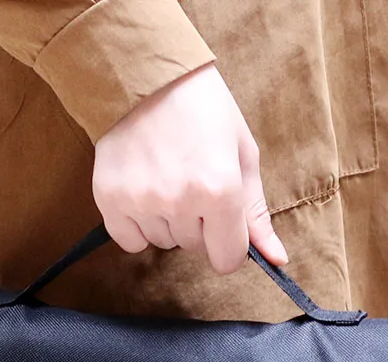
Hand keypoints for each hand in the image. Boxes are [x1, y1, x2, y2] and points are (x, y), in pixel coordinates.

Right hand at [92, 64, 287, 274]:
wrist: (145, 74)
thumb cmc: (203, 109)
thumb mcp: (242, 154)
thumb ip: (256, 213)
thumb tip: (277, 260)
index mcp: (220, 190)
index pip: (227, 259)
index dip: (229, 244)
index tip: (223, 223)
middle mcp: (180, 201)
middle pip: (195, 248)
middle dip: (199, 223)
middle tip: (190, 178)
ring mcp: (142, 202)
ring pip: (164, 242)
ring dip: (168, 221)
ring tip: (165, 176)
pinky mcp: (110, 200)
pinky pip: (131, 242)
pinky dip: (138, 226)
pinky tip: (143, 191)